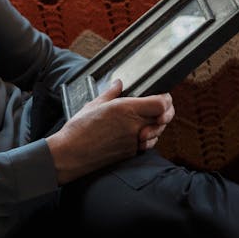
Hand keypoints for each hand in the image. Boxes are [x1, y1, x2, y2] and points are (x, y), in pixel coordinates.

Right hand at [46, 80, 174, 184]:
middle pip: (163, 118)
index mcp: (125, 109)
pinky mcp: (131, 153)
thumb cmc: (79, 129)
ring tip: (148, 119)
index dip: (166, 100)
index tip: (163, 97)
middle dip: (165, 112)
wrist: (72, 154)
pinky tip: (139, 132)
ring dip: (157, 126)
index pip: (161, 104)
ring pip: (158, 133)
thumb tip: (118, 83)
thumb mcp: (94, 104)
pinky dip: (148, 138)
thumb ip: (111, 92)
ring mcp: (133, 141)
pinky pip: (147, 144)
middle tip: (160, 108)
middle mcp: (133, 126)